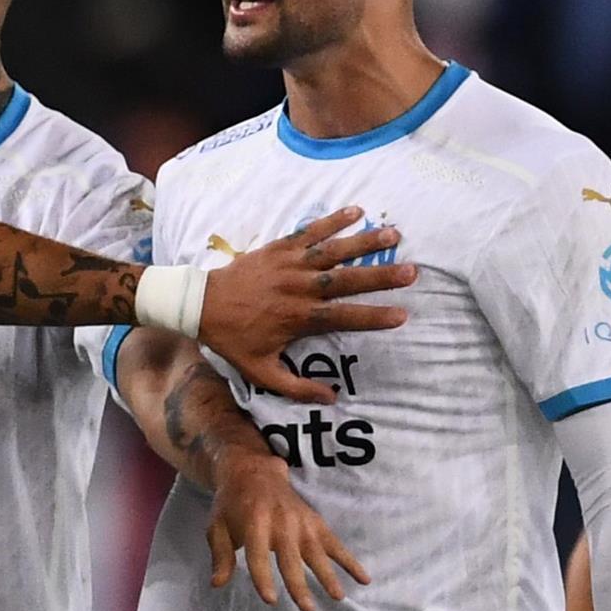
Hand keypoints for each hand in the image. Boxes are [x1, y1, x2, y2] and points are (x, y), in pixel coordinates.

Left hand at [200, 208, 415, 402]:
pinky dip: (331, 220)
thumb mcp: (259, 371)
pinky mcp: (278, 248)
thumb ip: (295, 387)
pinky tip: (356, 211)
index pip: (344, 317)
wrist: (198, 305)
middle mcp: (298, 288)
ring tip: (394, 233)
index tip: (402, 315)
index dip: (373, 317)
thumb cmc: (233, 339)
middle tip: (412, 272)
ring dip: (364, 242)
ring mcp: (288, 264)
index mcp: (298, 317)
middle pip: (346, 280)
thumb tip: (331, 399)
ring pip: (332, 251)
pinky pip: (308, 232)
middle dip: (380, 276)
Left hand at [207, 449, 369, 610]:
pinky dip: (350, 561)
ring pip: (316, 553)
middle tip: (308, 609)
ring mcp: (302, 523)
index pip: (258, 556)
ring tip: (338, 598)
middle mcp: (280, 523)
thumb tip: (217, 584)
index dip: (263, 578)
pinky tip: (363, 579)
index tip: (271, 600)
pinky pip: (335, 544)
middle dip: (299, 584)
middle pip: (290, 558)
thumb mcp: (217, 527)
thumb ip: (220, 555)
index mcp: (253, 523)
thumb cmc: (232, 505)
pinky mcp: (316, 523)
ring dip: (328, 575)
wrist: (254, 472)